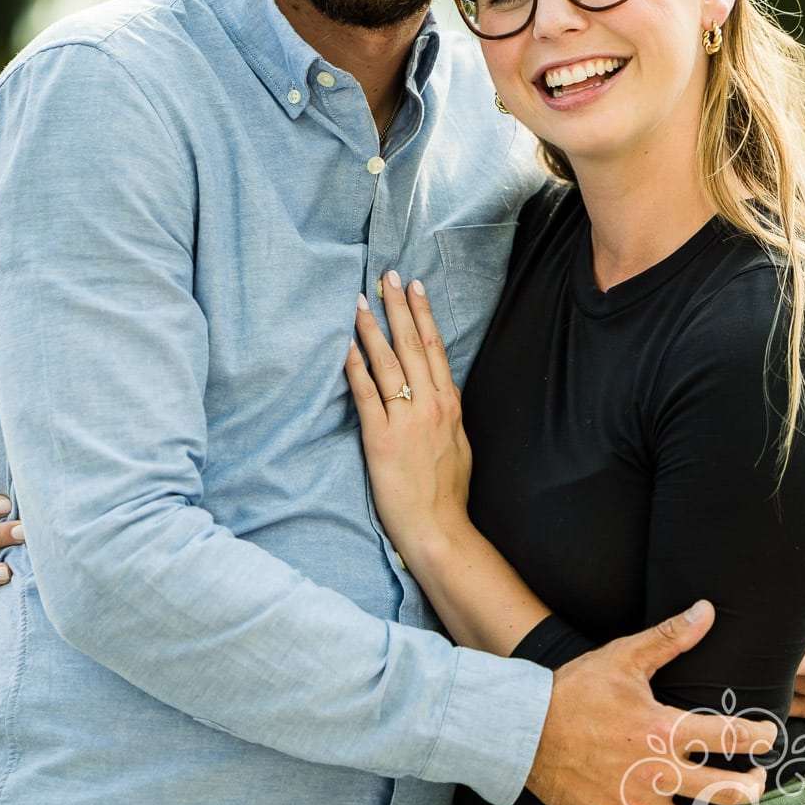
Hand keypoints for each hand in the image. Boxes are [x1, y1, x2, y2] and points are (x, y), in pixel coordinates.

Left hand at [345, 272, 471, 561]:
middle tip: (387, 276)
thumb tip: (441, 392)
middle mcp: (430, 405)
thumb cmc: (448, 492)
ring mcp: (406, 420)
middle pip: (412, 345)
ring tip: (359, 301)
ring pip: (388, 362)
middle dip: (398, 307)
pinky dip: (355, 367)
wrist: (439, 528)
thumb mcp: (459, 444)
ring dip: (372, 328)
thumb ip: (448, 413)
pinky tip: (345, 346)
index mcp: (450, 405)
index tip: (414, 288)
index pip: (434, 348)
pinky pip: (366, 394)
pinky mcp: (381, 439)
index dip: (423, 315)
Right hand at [527, 601, 775, 804]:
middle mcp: (657, 772)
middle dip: (749, 788)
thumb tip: (707, 610)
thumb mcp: (624, 657)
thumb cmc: (575, 690)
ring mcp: (635, 803)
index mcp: (664, 729)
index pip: (730, 736)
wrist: (524, 728)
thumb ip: (669, 637)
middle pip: (723, 791)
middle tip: (755, 781)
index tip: (767, 735)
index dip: (758, 736)